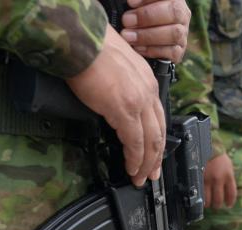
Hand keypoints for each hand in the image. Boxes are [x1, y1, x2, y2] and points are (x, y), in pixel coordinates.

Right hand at [66, 25, 164, 186]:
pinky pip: (135, 141)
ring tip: (140, 177)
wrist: (81, 41)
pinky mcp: (124, 110)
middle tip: (151, 174)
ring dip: (146, 163)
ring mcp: (139, 102)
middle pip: (159, 132)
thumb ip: (124, 88)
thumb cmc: (91, 49)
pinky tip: (132, 168)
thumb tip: (116, 107)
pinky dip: (135, 158)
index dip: (158, 139)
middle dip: (156, 157)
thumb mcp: (119, 68)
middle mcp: (149, 92)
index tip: (154, 154)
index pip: (159, 117)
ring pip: (151, 141)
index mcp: (148, 81)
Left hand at [122, 0, 190, 61]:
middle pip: (175, 13)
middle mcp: (182, 14)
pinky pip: (172, 52)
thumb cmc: (137, 14)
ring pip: (175, 34)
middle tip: (126, 21)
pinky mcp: (179, 50)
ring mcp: (183, 33)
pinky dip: (153, 50)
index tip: (130, 3)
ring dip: (148, 36)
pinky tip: (137, 48)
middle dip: (148, 17)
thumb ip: (135, 3)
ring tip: (128, 36)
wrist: (145, 33)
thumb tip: (130, 3)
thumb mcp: (137, 5)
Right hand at [203, 153, 237, 208]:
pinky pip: (199, 192)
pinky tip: (200, 198)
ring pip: (208, 199)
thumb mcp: (228, 167)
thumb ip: (228, 179)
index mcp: (228, 176)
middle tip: (216, 206)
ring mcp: (208, 179)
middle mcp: (219, 179)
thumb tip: (227, 192)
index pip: (231, 194)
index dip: (230, 202)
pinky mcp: (198, 178)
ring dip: (208, 203)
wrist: (207, 146)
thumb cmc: (218, 156)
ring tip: (207, 204)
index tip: (228, 205)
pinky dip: (200, 197)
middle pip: (219, 199)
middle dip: (217, 205)